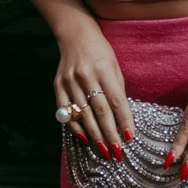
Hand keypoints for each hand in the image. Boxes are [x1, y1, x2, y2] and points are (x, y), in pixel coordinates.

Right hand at [55, 26, 133, 159]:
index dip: (123, 121)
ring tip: (104, 151)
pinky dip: (76, 127)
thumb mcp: (115, 67)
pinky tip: (86, 139)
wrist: (75, 35)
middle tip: (117, 153)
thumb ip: (118, 91)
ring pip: (83, 115)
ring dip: (95, 136)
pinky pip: (66, 112)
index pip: (116, 101)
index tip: (129, 138)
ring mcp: (69, 81)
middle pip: (100, 111)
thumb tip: (123, 119)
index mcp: (104, 69)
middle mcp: (86, 76)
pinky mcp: (58, 85)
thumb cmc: (100, 52)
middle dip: (109, 134)